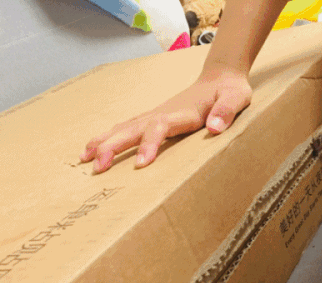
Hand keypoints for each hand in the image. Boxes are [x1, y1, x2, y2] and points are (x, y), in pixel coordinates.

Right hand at [81, 65, 251, 173]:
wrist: (221, 76)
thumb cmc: (230, 91)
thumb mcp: (236, 99)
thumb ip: (226, 111)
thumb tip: (214, 127)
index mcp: (183, 113)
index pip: (160, 127)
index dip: (149, 143)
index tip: (140, 163)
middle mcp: (164, 112)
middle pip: (133, 128)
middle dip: (113, 146)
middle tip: (97, 166)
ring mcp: (156, 113)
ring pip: (125, 127)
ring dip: (104, 141)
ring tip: (84, 158)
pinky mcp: (155, 117)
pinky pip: (128, 126)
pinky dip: (110, 136)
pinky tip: (96, 147)